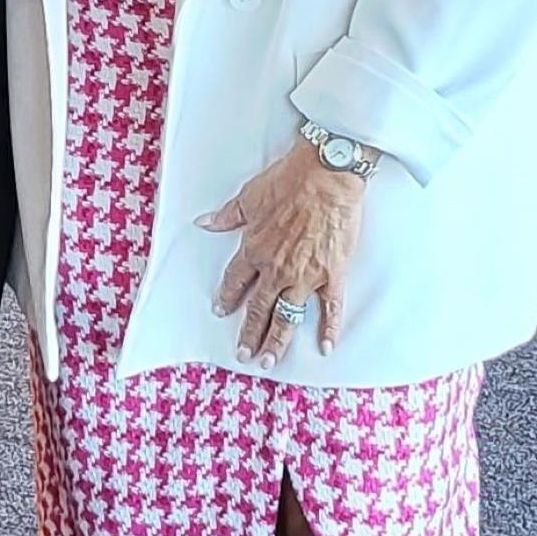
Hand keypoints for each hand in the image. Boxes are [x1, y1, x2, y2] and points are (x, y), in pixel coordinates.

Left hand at [198, 139, 366, 367]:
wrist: (327, 174)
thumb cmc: (289, 180)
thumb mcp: (249, 196)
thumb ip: (227, 216)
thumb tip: (204, 223)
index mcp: (254, 250)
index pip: (235, 282)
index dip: (227, 298)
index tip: (221, 311)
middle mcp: (276, 269)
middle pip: (259, 308)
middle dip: (250, 333)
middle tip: (244, 354)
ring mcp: (305, 276)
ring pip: (287, 316)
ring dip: (277, 341)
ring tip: (269, 361)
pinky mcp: (332, 275)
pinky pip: (330, 308)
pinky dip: (329, 329)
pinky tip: (325, 346)